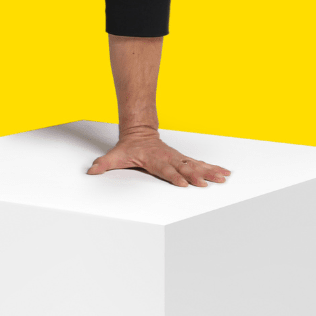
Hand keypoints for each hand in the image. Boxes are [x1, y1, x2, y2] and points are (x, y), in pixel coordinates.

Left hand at [88, 129, 231, 187]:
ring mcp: (177, 159)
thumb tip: (91, 171)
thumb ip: (104, 164)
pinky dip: (212, 168)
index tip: (184, 183)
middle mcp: (169, 159)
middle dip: (197, 175)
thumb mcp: (115, 155)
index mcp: (155, 160)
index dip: (174, 176)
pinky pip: (199, 164)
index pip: (165, 169)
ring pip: (196, 165)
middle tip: (207, 183)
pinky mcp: (183, 160)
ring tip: (223, 177)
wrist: (140, 131)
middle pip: (185, 168)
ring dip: (210, 172)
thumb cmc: (129, 147)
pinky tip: (224, 173)